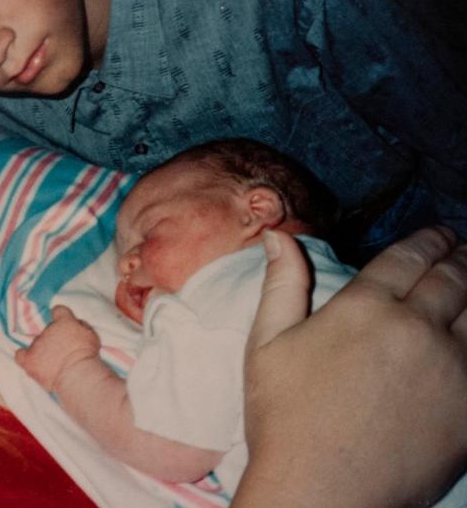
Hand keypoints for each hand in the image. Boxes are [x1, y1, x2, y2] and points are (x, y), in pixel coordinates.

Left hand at [14, 305, 101, 392]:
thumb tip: (75, 325)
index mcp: (64, 321)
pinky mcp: (30, 360)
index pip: (59, 311)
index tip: (65, 325)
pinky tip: (32, 362)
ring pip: (37, 343)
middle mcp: (48, 329)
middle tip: (64, 351)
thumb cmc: (88, 355)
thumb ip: (81, 327)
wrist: (77, 374)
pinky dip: (25, 357)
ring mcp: (37, 344)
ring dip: (43, 350)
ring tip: (52, 363)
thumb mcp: (91, 335)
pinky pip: (20, 355)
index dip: (61, 317)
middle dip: (54, 338)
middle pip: (48, 330)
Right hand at [235, 228, 466, 507]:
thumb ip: (281, 285)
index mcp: (363, 308)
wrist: (324, 493)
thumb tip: (280, 236)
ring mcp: (450, 369)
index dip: (427, 240)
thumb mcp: (266, 345)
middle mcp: (414, 329)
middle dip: (459, 256)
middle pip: (451, 278)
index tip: (438, 233)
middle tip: (462, 247)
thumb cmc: (284, 418)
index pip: (407, 257)